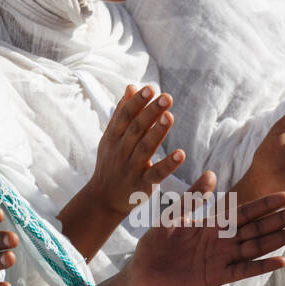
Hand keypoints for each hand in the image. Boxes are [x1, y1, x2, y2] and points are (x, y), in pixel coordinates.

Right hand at [88, 85, 184, 218]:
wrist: (103, 199)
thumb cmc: (110, 163)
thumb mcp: (110, 137)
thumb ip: (121, 113)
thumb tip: (131, 86)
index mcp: (113, 138)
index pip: (124, 116)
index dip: (136, 102)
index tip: (149, 88)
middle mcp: (120, 151)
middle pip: (136, 129)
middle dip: (150, 112)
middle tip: (166, 97)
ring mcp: (131, 168)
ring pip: (145, 148)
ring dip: (158, 132)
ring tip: (170, 116)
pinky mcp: (142, 185)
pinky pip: (156, 174)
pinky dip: (168, 164)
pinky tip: (181, 154)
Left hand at [125, 182, 284, 285]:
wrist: (141, 275)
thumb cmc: (155, 245)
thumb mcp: (172, 217)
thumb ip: (191, 198)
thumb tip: (212, 174)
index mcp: (212, 225)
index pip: (244, 212)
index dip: (265, 204)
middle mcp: (221, 241)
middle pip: (257, 228)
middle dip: (281, 219)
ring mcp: (221, 260)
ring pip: (256, 247)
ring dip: (279, 240)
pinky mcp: (216, 277)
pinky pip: (242, 271)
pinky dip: (261, 266)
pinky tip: (280, 261)